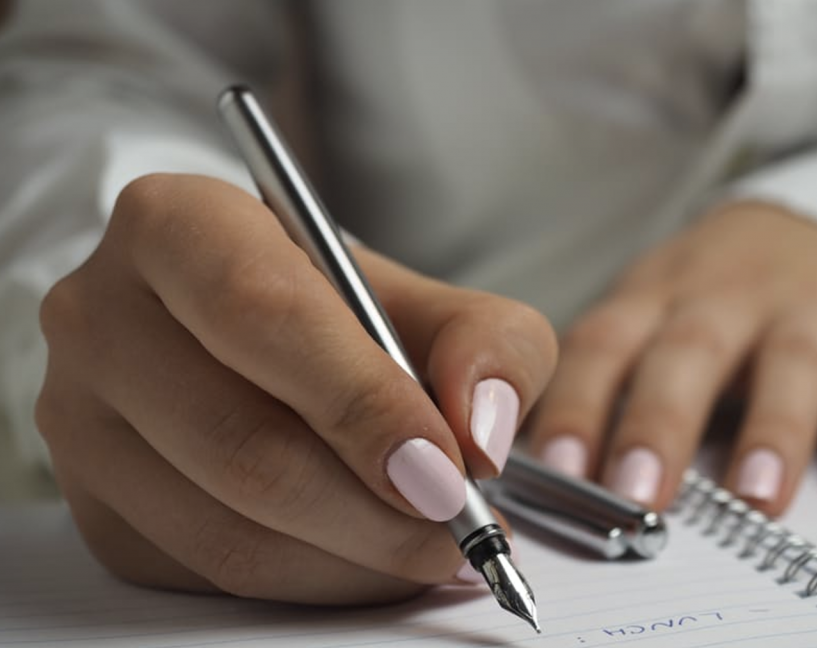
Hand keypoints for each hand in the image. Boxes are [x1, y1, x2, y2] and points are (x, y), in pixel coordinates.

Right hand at [36, 174, 556, 603]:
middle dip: (373, 508)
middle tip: (459, 527)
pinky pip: (211, 574)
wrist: (260, 340)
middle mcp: (104, 316)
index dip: (362, 402)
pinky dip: (314, 581)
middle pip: (241, 441)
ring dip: (354, 559)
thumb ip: (487, 344)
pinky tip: (369, 557)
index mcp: (177, 225)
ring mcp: (81, 420)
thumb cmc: (344, 311)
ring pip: (227, 529)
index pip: (264, 315)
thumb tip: (481, 435)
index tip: (446, 468)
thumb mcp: (433, 299)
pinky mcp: (97, 506)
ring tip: (432, 547)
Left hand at [527, 201, 816, 515]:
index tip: (560, 471)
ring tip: (756, 498)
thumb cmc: (705, 298)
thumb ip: (609, 386)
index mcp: (654, 298)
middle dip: (662, 423)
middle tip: (640, 493)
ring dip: (773, 430)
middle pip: (688, 353)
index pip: (603, 347)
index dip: (579, 405)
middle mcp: (724, 297)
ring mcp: (804, 308)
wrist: (803, 227)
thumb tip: (551, 481)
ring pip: (789, 363)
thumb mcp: (648, 316)